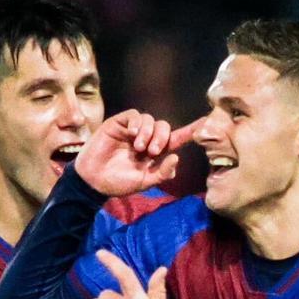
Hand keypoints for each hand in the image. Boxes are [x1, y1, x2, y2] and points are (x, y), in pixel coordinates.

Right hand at [74, 110, 199, 196]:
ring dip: (149, 133)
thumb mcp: (144, 183)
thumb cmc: (118, 183)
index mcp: (154, 153)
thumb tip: (176, 156)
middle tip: (152, 152)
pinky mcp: (119, 123)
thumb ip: (162, 173)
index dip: (189, 131)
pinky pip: (134, 115)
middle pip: (164, 127)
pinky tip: (132, 136)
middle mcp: (145, 139)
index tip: (204, 124)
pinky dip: (137, 124)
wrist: (94, 180)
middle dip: (163, 138)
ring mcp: (132, 130)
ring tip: (138, 149)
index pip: (175, 139)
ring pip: (150, 121)